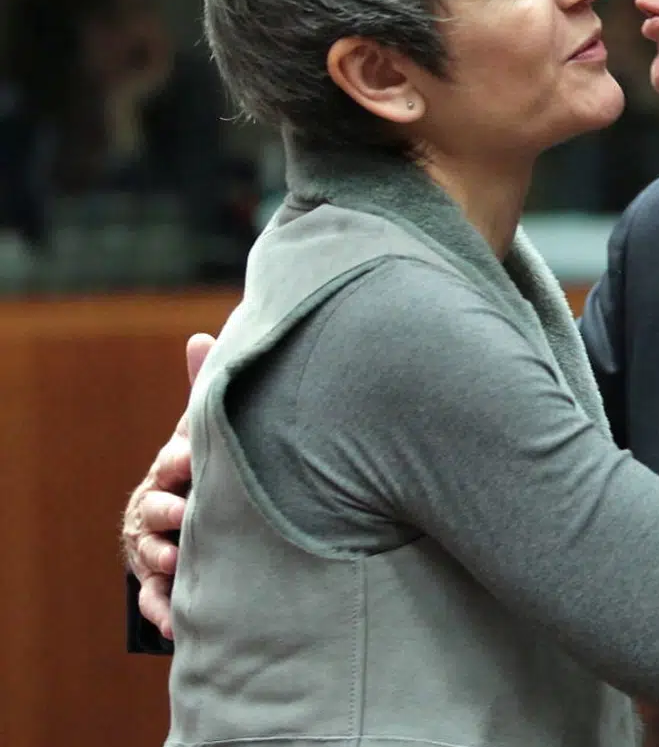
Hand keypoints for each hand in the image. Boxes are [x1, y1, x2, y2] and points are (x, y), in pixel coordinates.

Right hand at [121, 333, 212, 638]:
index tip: (191, 460)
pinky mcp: (160, 584)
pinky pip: (155, 602)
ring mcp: (155, 548)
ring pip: (153, 557)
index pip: (171, 464)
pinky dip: (164, 613)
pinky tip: (176, 626)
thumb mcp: (203, 429)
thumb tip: (202, 334)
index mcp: (170, 472)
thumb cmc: (203, 463)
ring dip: (164, 561)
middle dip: (168, 512)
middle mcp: (158, 510)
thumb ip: (203, 388)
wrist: (194, 510)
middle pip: (157, 511)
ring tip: (179, 565)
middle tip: (184, 515)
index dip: (180, 462)